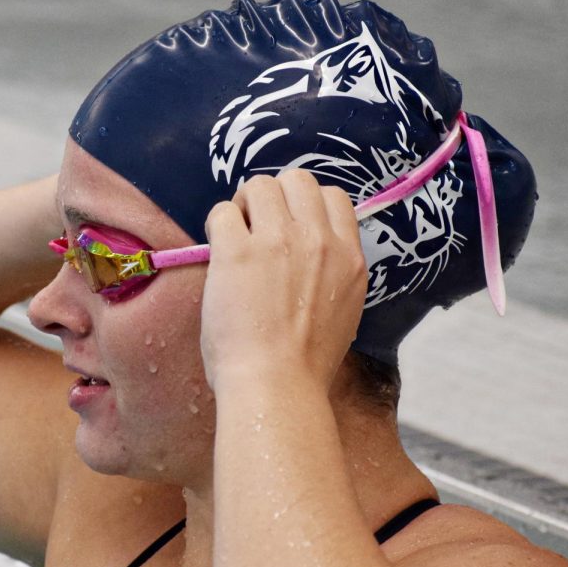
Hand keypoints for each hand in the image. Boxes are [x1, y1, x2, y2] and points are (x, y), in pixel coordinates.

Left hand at [200, 171, 366, 392]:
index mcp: (349, 258)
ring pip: (259, 185)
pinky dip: (218, 225)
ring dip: (244, 204)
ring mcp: (278, 242)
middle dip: (274, 196)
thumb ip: (332, 276)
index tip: (288, 226)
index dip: (305, 205)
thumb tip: (307, 261)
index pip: (333, 197)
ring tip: (236, 235)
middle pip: (297, 180)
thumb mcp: (343, 313)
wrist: (276, 386)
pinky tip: (218, 251)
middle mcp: (318, 241)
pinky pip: (223, 211)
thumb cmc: (305, 366)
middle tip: (257, 225)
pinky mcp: (237, 251)